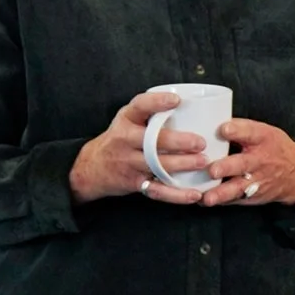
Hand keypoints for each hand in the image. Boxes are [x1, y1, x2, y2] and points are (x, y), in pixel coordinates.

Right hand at [70, 90, 210, 204]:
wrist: (92, 168)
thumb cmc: (120, 140)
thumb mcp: (128, 120)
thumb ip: (150, 114)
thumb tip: (191, 106)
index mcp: (126, 119)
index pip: (139, 106)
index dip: (157, 102)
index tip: (177, 100)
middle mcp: (124, 139)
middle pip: (151, 140)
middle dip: (178, 142)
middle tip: (201, 142)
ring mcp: (128, 163)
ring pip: (157, 165)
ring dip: (182, 165)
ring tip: (203, 162)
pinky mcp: (134, 183)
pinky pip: (158, 190)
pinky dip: (177, 195)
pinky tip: (194, 194)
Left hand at [196, 118, 294, 207]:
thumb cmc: (273, 147)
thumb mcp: (264, 132)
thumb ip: (240, 128)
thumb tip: (212, 123)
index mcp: (262, 139)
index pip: (250, 132)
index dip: (236, 130)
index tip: (223, 129)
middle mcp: (259, 160)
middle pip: (242, 164)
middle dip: (227, 167)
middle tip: (212, 170)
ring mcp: (256, 180)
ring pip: (238, 187)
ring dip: (222, 192)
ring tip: (208, 197)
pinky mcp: (252, 196)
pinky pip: (236, 199)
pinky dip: (221, 201)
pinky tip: (206, 200)